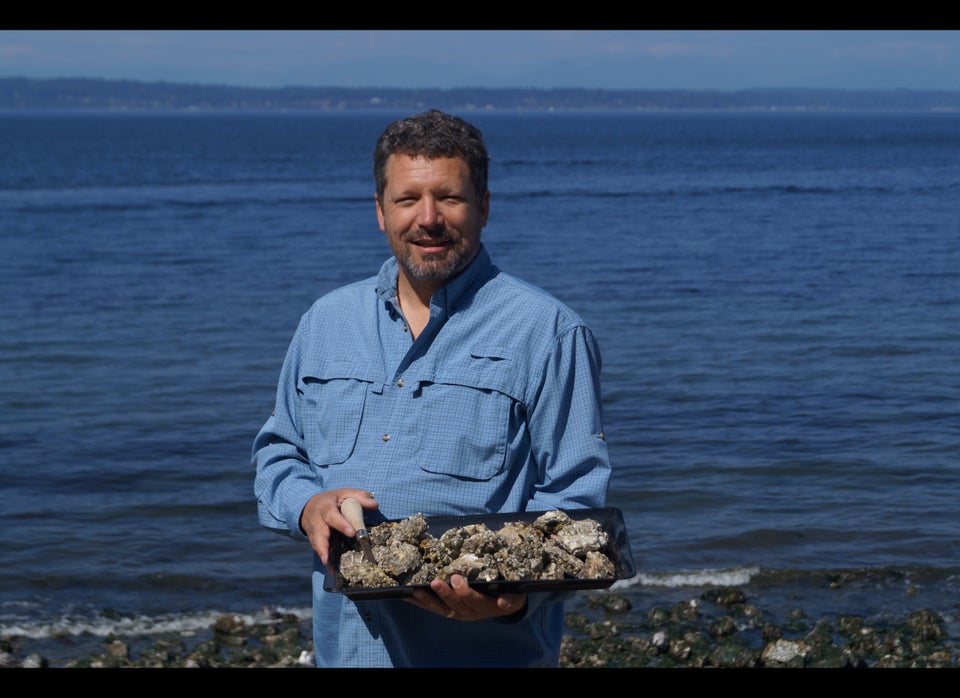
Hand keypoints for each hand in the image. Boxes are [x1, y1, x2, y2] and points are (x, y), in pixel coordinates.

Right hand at [299, 489, 377, 565]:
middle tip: (328, 558)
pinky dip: (326, 563)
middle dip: (323, 546)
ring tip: (331, 569)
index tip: (352, 533)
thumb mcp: (345, 494)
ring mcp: (314, 534)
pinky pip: (320, 553)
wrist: (310, 506)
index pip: (332, 516)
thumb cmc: (333, 500)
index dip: (341, 525)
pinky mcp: (316, 543)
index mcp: (325, 508)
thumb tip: (375, 505)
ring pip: (317, 546)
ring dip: (323, 558)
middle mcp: (317, 522)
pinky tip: (333, 572)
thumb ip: (359, 497)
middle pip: (319, 534)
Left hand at [406, 574, 527, 621]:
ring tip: (415, 591)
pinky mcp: (448, 611)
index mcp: (483, 607)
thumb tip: (504, 602)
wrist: (504, 604)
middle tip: (434, 581)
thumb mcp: (513, 596)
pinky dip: (419, 603)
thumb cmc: (507, 594)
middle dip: (443, 594)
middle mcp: (468, 613)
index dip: (464, 591)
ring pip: (439, 609)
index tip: (456, 578)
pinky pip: (432, 608)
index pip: (472, 600)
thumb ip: (509, 598)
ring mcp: (456, 613)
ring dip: (427, 601)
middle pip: (454, 605)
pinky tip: (406, 595)